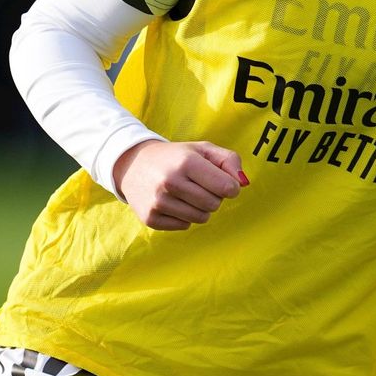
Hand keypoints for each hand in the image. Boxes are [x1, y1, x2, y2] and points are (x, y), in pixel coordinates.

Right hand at [112, 139, 247, 230]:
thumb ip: (230, 160)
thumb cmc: (176, 157)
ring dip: (200, 208)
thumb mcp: (203, 150)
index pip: (227, 188)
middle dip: (213, 197)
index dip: (230, 186)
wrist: (132, 165)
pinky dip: (184, 217)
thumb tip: (243, 183)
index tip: (222, 181)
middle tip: (199, 185)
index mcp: (187, 162)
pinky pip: (184, 226)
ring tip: (187, 193)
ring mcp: (158, 202)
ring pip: (201, 218)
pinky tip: (173, 202)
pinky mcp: (150, 218)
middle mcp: (170, 182)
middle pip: (215, 205)